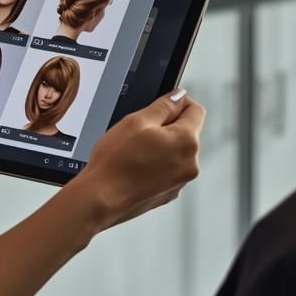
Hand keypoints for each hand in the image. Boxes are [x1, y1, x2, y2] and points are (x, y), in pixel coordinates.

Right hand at [64, 90, 202, 228]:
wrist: (99, 199)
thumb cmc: (114, 162)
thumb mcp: (137, 120)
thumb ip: (163, 105)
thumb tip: (178, 96)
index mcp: (187, 142)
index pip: (196, 110)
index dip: (178, 103)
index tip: (162, 104)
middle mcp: (190, 164)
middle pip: (186, 133)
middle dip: (167, 128)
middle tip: (138, 132)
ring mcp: (180, 182)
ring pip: (175, 153)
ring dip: (160, 148)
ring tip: (133, 153)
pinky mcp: (167, 194)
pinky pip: (167, 171)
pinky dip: (155, 166)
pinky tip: (134, 167)